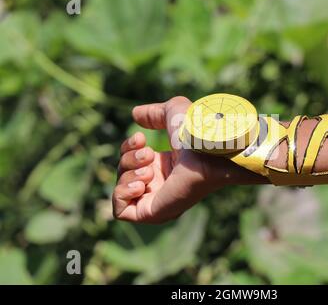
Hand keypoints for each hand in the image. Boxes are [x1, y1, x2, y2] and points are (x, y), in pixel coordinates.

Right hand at [112, 96, 266, 223]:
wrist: (207, 149)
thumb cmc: (197, 131)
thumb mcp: (172, 114)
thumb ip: (154, 114)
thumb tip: (135, 114)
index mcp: (167, 166)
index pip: (131, 161)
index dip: (128, 148)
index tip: (141, 138)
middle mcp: (162, 184)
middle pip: (124, 174)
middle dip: (127, 159)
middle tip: (149, 154)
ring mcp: (158, 200)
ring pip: (121, 190)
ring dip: (127, 174)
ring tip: (149, 168)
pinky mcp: (154, 213)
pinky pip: (121, 212)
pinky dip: (122, 193)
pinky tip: (141, 183)